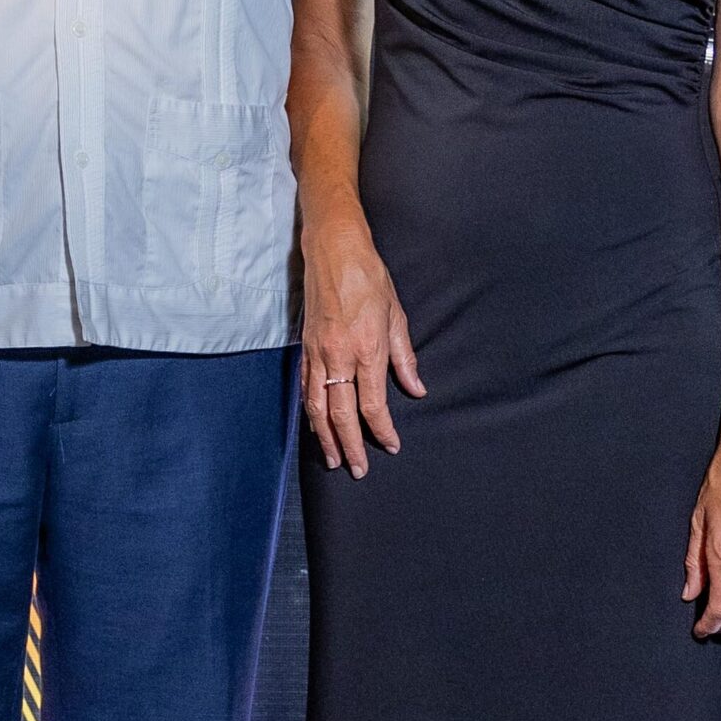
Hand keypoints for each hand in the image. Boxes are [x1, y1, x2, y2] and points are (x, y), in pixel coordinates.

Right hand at [301, 201, 424, 477]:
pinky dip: (309, 412)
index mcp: (367, 350)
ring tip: (332, 459)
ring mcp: (318, 353)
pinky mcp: (305, 347)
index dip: (382, 431)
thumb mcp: (396, 315)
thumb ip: (404, 358)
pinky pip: (305, 388)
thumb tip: (416, 389)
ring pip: (317, 407)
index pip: (373, 405)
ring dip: (325, 437)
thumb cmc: (369, 278)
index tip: (391, 446)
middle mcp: (339, 357)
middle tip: (357, 470)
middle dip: (349, 446)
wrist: (334, 250)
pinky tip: (315, 426)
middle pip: (341, 415)